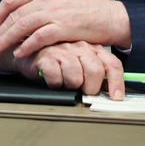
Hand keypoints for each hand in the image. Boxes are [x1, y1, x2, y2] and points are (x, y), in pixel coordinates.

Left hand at [0, 0, 130, 57]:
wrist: (111, 16)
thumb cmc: (85, 11)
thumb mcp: (59, 0)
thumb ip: (40, 6)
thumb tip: (20, 18)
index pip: (11, 0)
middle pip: (14, 15)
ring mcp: (54, 12)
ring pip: (22, 25)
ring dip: (6, 39)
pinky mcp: (64, 26)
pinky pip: (39, 37)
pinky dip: (27, 45)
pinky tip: (19, 53)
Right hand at [11, 41, 125, 100]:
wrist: (27, 50)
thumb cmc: (57, 59)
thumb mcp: (81, 62)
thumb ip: (96, 72)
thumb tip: (111, 92)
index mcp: (92, 48)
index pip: (111, 64)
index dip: (116, 83)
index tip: (116, 98)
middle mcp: (79, 47)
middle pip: (95, 71)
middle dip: (90, 88)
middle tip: (82, 91)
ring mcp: (62, 50)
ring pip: (75, 77)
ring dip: (70, 85)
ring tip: (64, 82)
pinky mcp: (45, 56)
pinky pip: (56, 77)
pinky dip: (55, 84)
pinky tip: (52, 79)